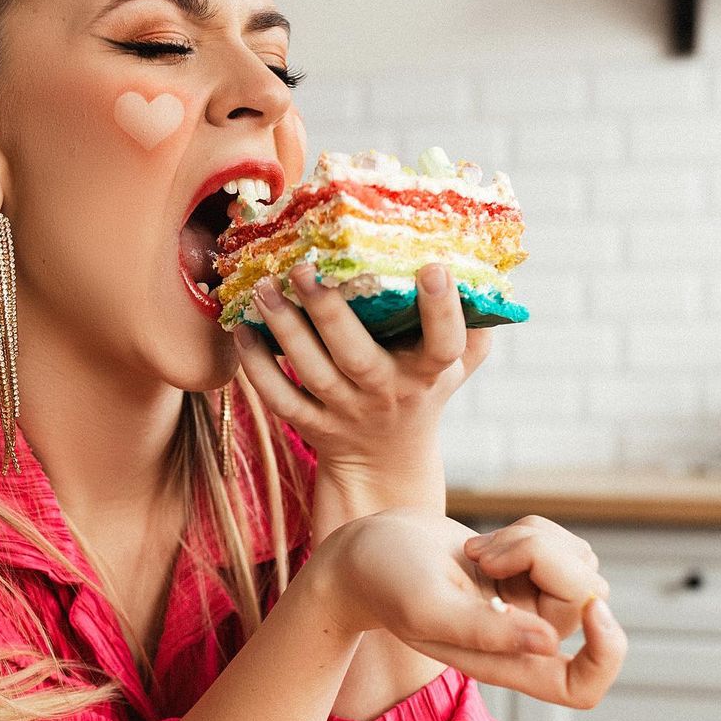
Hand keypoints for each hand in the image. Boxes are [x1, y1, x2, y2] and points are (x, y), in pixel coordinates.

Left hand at [233, 263, 488, 479]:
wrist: (386, 461)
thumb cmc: (422, 391)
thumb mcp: (456, 364)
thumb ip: (472, 320)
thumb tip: (479, 258)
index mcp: (428, 373)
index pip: (444, 345)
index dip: (442, 310)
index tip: (433, 267)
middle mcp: (386, 393)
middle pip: (357, 356)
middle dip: (329, 311)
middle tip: (305, 266)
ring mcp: (345, 412)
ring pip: (312, 373)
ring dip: (285, 330)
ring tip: (263, 287)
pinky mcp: (311, 425)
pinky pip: (280, 398)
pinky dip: (258, 367)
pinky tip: (241, 330)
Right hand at [313, 510, 626, 709]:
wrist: (365, 549)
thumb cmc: (385, 582)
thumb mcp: (427, 607)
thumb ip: (484, 630)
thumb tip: (550, 642)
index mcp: (503, 664)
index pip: (581, 687)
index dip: (604, 652)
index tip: (592, 608)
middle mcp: (524, 639)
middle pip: (583, 599)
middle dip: (543, 559)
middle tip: (484, 554)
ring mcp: (529, 603)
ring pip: (580, 566)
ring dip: (535, 542)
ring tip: (479, 550)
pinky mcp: (527, 570)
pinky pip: (564, 545)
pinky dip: (532, 530)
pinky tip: (488, 541)